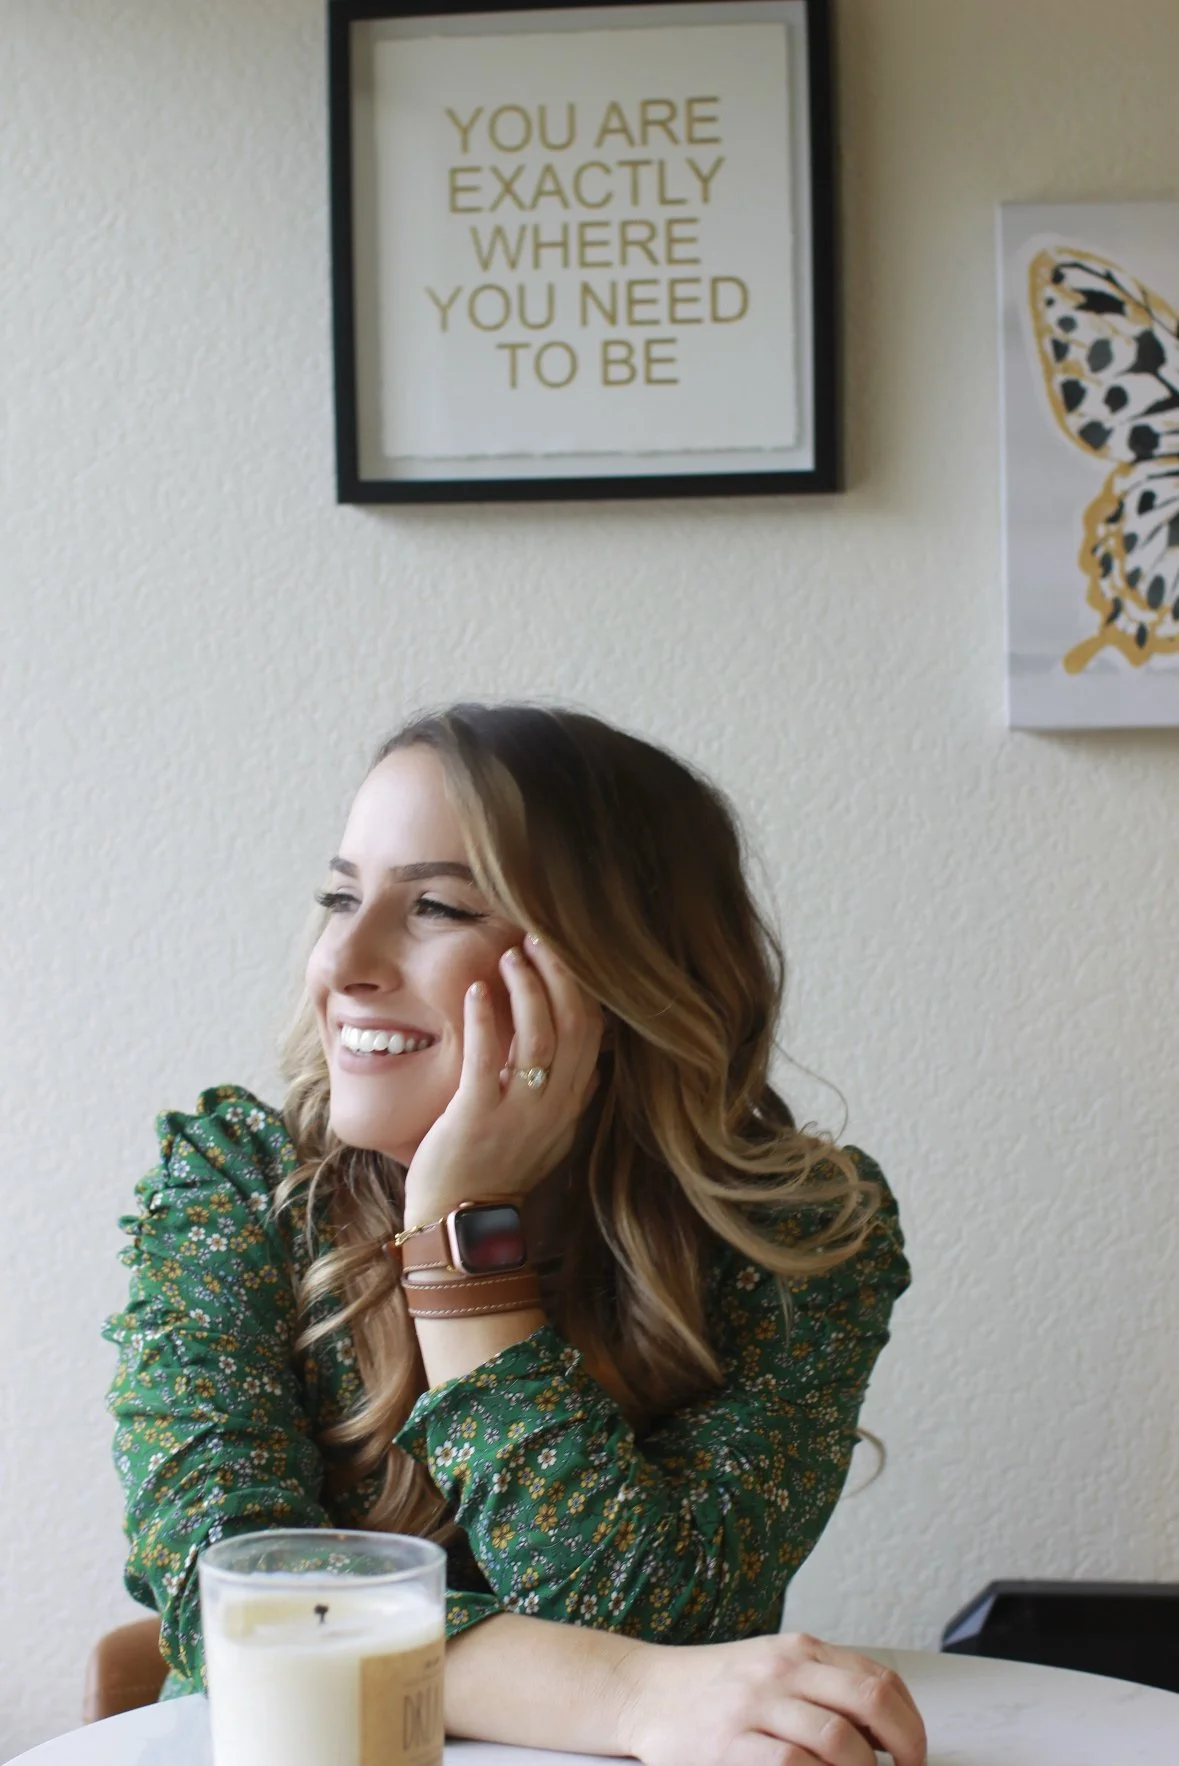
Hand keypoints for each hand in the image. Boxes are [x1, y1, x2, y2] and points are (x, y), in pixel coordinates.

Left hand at [402, 935, 602, 1225]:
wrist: (459, 1223)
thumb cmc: (496, 1172)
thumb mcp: (549, 1135)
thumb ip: (571, 1099)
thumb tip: (594, 1065)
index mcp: (571, 1104)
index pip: (594, 1034)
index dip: (584, 988)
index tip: (566, 953)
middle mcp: (554, 1107)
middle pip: (575, 1025)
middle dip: (559, 974)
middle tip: (538, 938)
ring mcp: (519, 1113)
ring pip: (540, 1036)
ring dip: (527, 988)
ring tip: (510, 955)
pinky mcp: (477, 1117)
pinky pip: (487, 1058)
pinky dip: (485, 1018)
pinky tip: (476, 990)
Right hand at [622, 1631, 925, 1765]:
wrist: (645, 1691)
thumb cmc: (714, 1688)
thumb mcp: (772, 1668)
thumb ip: (822, 1685)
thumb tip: (885, 1728)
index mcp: (800, 1651)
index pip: (879, 1679)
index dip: (911, 1723)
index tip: (914, 1754)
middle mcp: (783, 1671)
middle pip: (870, 1700)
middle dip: (905, 1745)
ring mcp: (756, 1706)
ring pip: (838, 1738)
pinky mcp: (731, 1744)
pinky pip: (793, 1764)